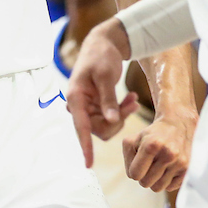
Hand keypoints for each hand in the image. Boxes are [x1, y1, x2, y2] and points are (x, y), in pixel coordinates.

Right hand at [67, 19, 136, 166]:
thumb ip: (108, 99)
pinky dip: (121, 110)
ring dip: (121, 114)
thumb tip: (111, 121)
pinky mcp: (97, 106)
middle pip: (98, 128)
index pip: (81, 127)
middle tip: (132, 103)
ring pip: (107, 124)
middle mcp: (79, 105)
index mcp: (76, 97)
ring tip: (132, 98)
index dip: (85, 146)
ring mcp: (88, 107)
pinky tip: (130, 97)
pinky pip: (110, 117)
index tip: (89, 163)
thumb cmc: (101, 55)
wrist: (103, 43)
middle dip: (117, 119)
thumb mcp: (106, 75)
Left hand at [122, 111, 194, 192]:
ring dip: (155, 179)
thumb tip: (134, 176)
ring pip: (158, 188)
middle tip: (150, 162)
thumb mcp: (133, 140)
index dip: (134, 169)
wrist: (178, 125)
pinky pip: (170, 187)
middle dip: (144, 175)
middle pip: (145, 183)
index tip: (139, 161)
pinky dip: (167, 180)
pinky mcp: (188, 169)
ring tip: (159, 164)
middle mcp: (168, 153)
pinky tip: (169, 166)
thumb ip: (127, 159)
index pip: (134, 174)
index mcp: (152, 144)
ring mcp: (180, 162)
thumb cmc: (152, 135)